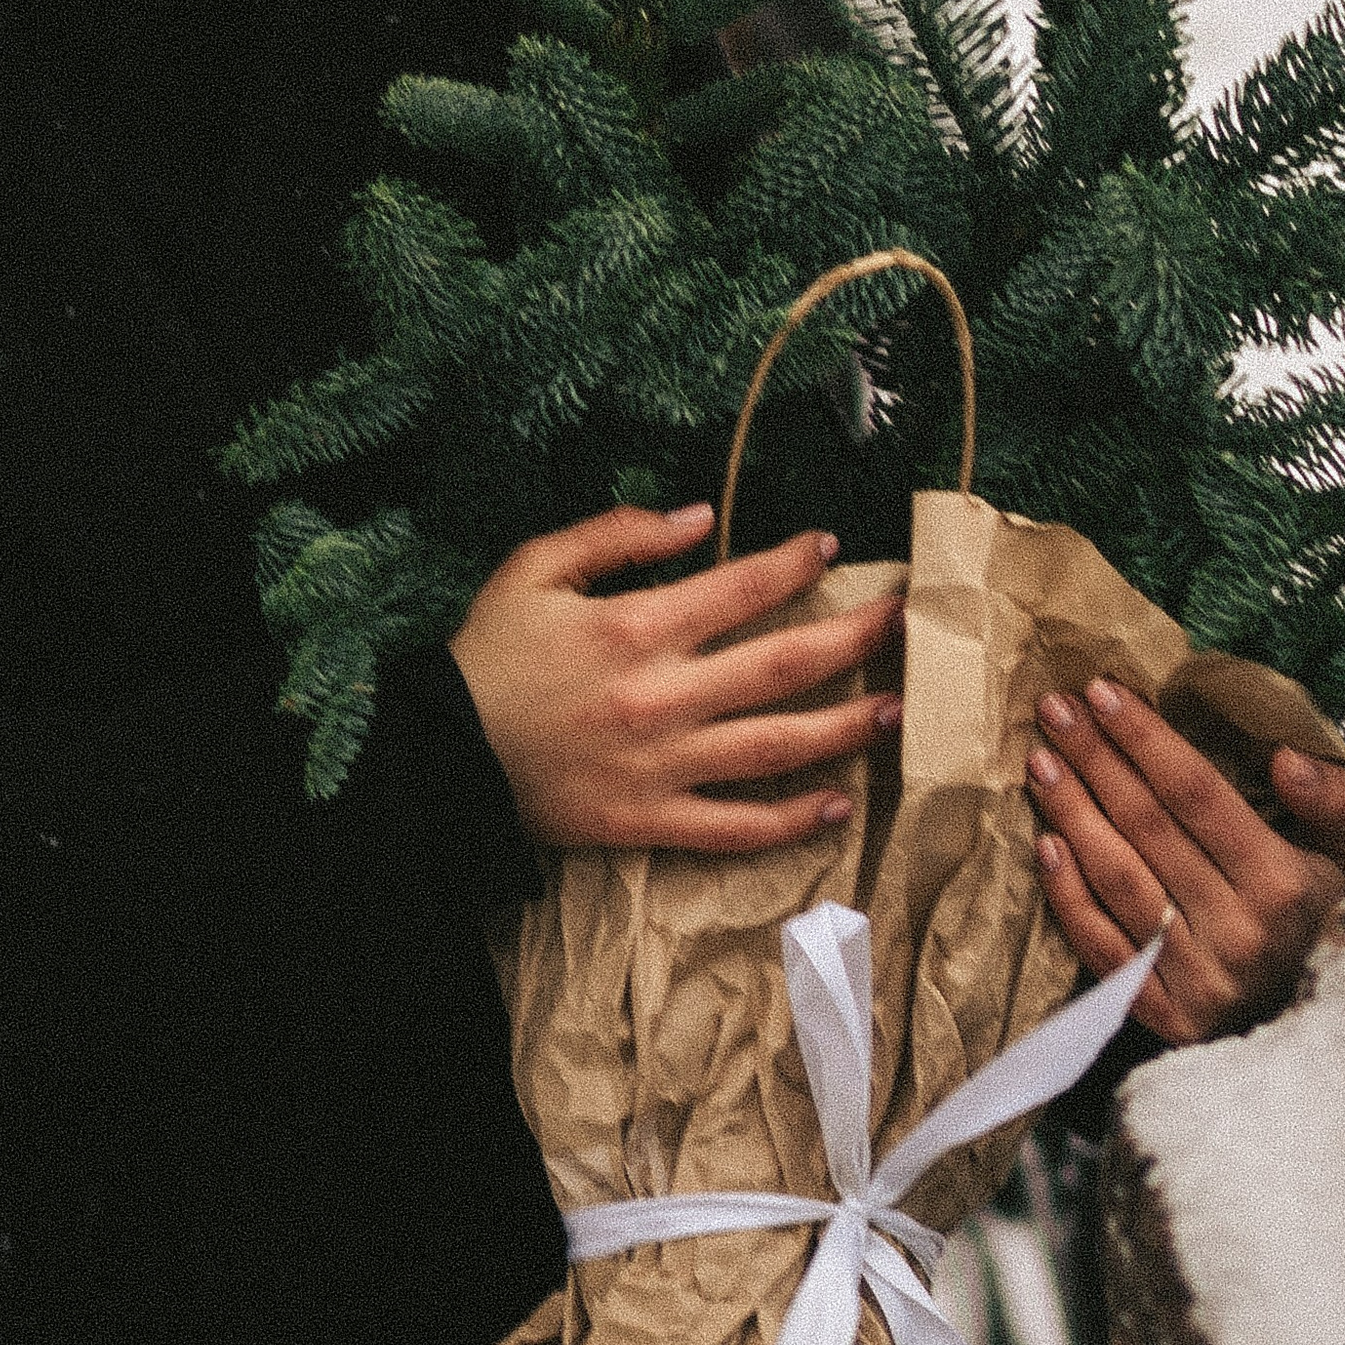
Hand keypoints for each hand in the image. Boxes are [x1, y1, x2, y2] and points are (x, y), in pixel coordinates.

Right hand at [451, 501, 903, 854]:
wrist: (439, 757)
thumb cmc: (487, 654)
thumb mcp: (534, 567)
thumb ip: (617, 535)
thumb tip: (699, 516)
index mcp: (636, 628)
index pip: (741, 587)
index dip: (794, 563)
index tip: (830, 548)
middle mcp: (662, 697)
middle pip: (783, 665)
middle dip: (854, 639)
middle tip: (905, 621)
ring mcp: (661, 766)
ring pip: (776, 748)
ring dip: (845, 728)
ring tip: (896, 710)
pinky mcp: (649, 822)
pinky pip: (734, 828)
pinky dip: (790, 821)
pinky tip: (837, 806)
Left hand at [1028, 679, 1344, 1044]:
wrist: (1313, 1018)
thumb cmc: (1313, 917)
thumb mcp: (1340, 853)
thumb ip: (1327, 798)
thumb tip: (1284, 757)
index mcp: (1281, 883)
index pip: (1196, 793)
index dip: (1144, 738)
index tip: (1101, 691)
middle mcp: (1239, 932)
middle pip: (1147, 826)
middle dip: (1095, 759)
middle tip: (1055, 711)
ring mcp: (1198, 979)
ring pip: (1118, 880)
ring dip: (1071, 814)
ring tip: (1041, 763)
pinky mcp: (1166, 1019)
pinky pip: (1103, 947)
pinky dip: (1068, 895)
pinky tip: (1045, 845)